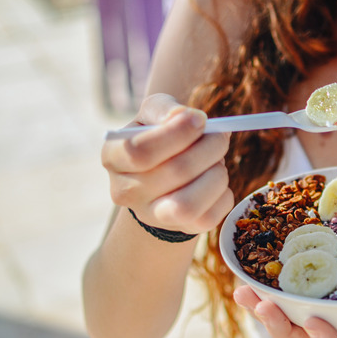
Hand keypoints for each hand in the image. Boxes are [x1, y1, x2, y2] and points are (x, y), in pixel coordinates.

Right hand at [101, 93, 232, 234]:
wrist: (163, 179)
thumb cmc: (159, 138)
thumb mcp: (153, 114)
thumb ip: (164, 108)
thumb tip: (185, 117)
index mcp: (113, 156)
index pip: (139, 151)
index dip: (178, 133)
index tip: (200, 119)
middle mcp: (125, 191)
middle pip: (175, 171)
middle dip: (210, 147)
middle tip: (220, 136)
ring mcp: (152, 215)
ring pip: (189, 204)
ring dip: (216, 175)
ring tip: (217, 161)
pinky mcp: (181, 229)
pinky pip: (210, 217)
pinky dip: (223, 194)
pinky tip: (216, 181)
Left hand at [234, 278, 336, 337]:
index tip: (314, 322)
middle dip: (283, 328)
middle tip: (262, 305)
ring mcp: (336, 316)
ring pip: (295, 323)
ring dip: (267, 310)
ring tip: (245, 291)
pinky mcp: (328, 293)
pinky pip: (296, 297)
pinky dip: (273, 288)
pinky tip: (250, 276)